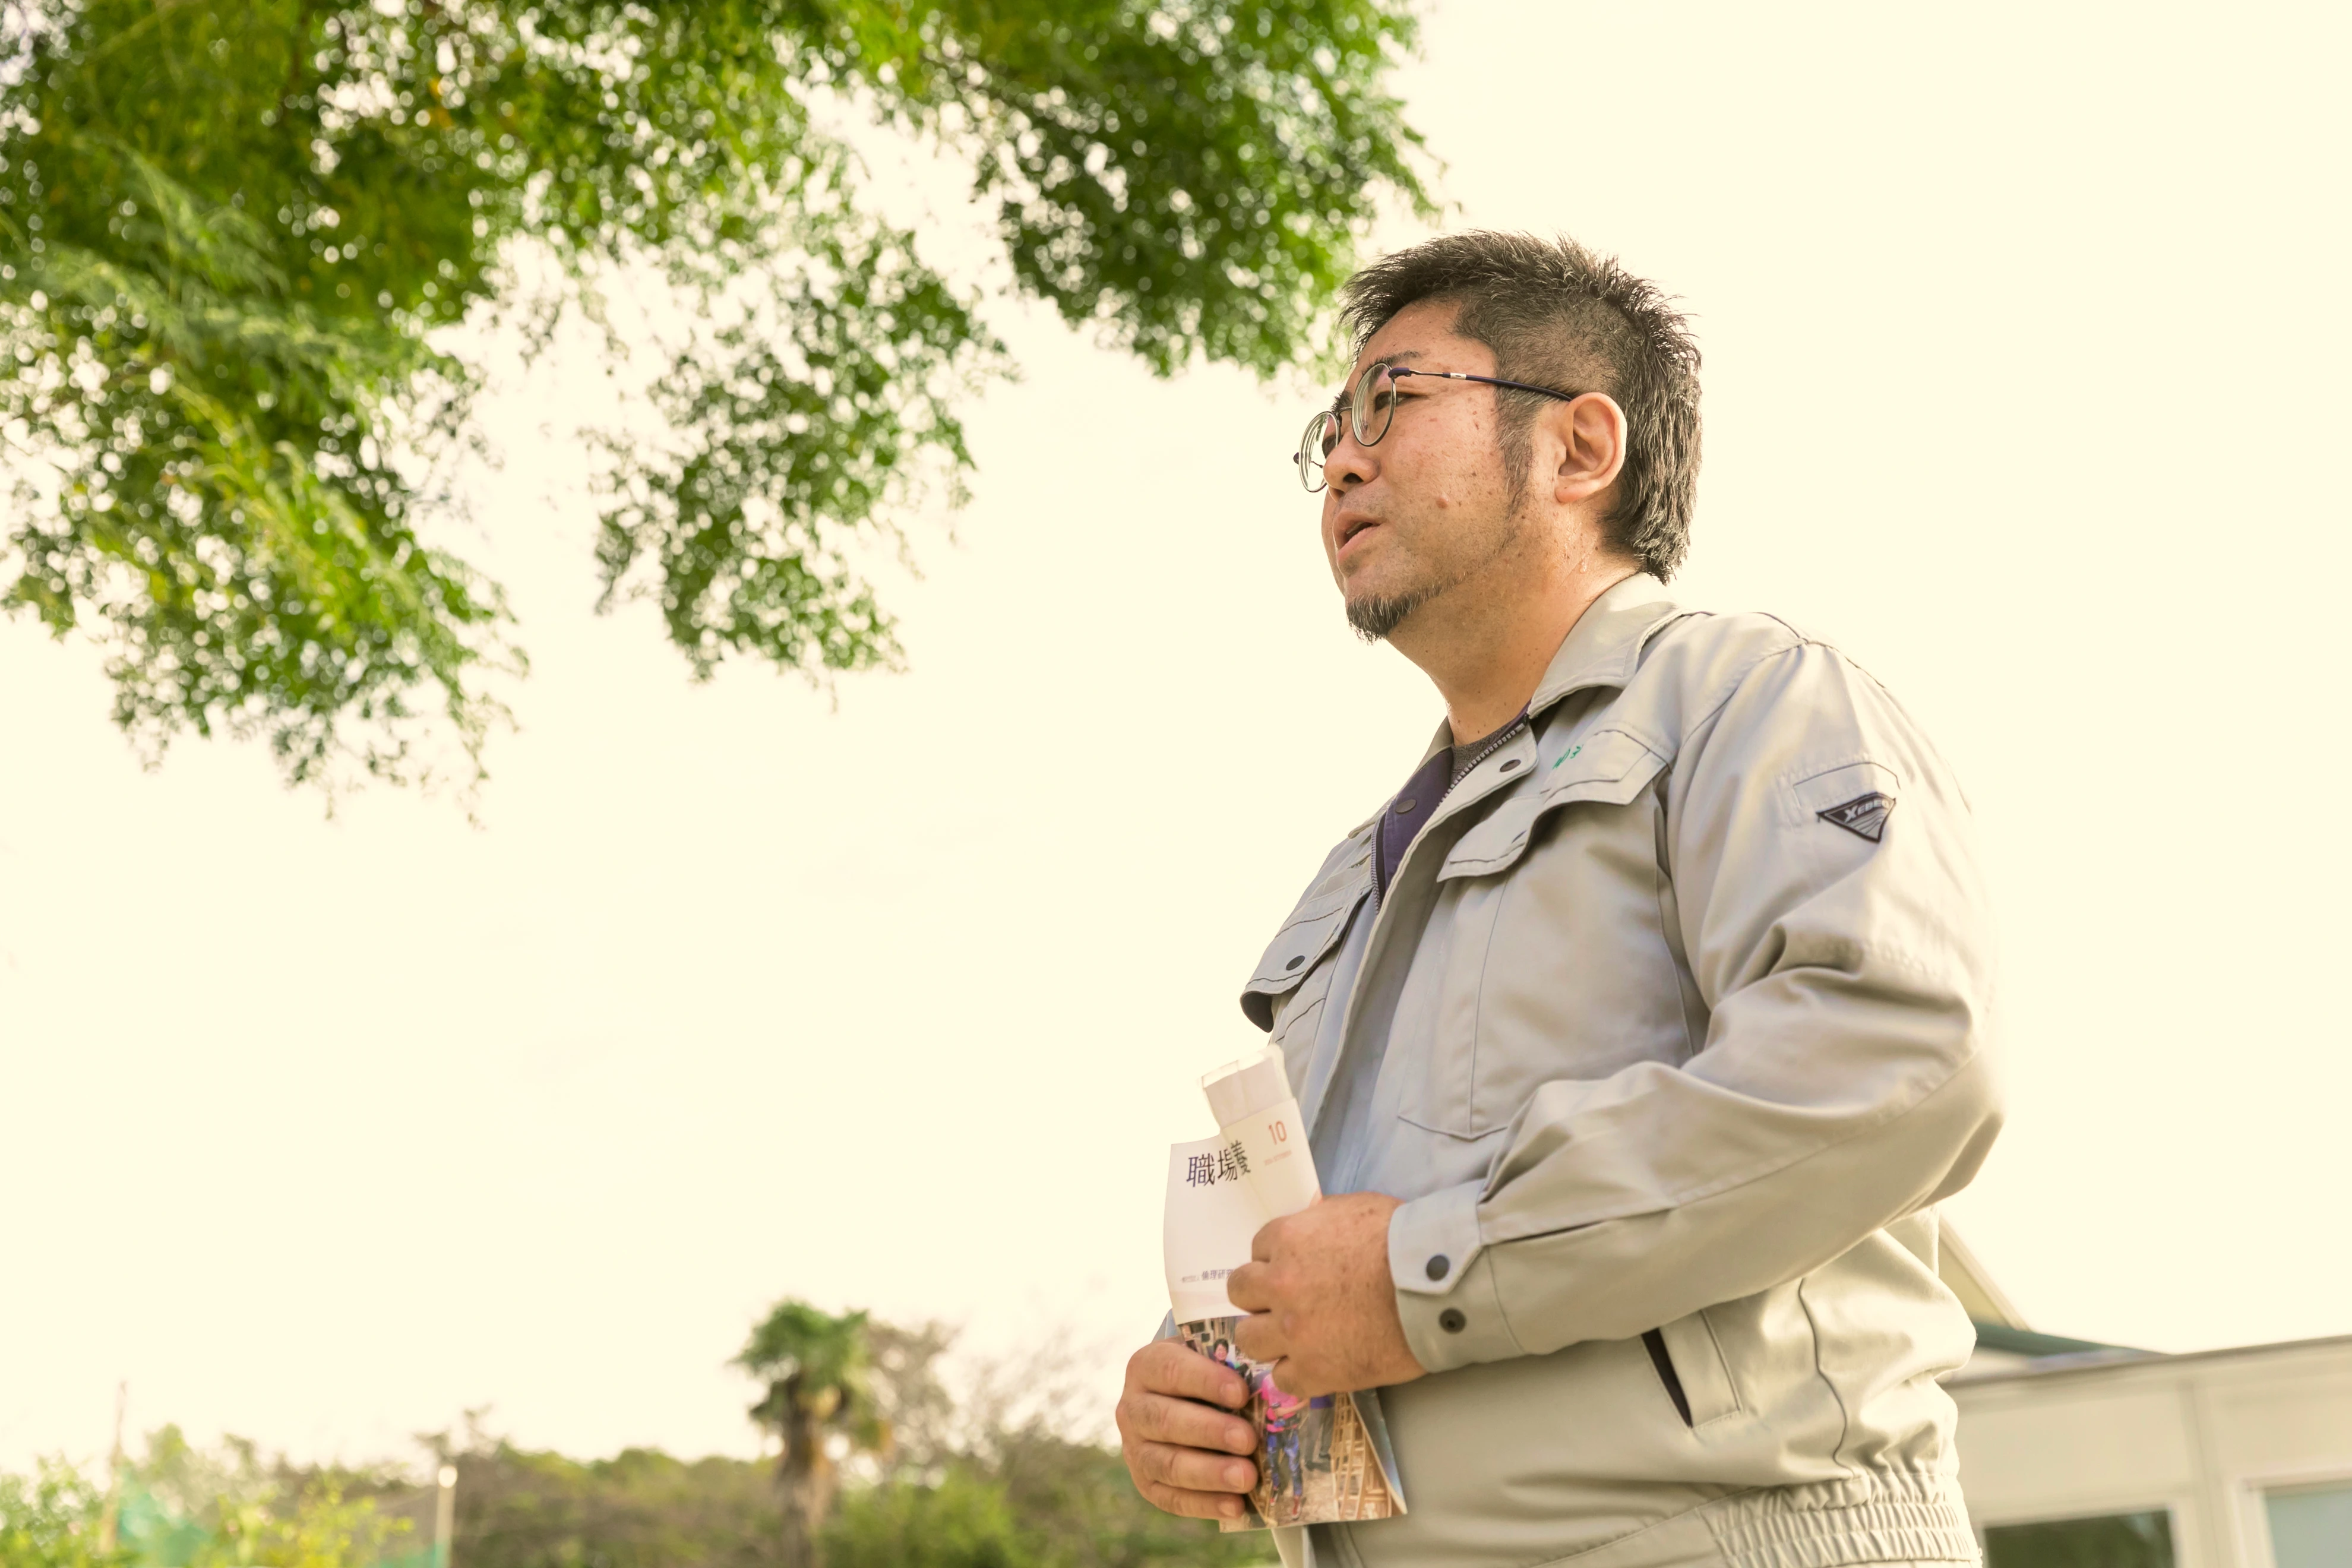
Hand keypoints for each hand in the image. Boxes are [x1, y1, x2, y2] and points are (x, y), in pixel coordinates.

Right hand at [1115, 1339, 1260, 1519]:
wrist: (1184, 1404)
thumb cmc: (1208, 1376)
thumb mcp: (1213, 1359)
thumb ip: (1231, 1363)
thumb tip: (1269, 1378)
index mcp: (1146, 1366)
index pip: (1171, 1370)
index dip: (1205, 1380)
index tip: (1241, 1393)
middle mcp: (1132, 1408)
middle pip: (1166, 1420)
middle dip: (1210, 1431)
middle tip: (1248, 1440)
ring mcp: (1134, 1450)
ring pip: (1167, 1464)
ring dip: (1210, 1473)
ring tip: (1247, 1478)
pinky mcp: (1146, 1484)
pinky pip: (1172, 1499)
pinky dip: (1205, 1504)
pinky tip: (1236, 1505)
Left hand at [1226, 1191, 1425, 1397]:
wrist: (1435, 1287)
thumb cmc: (1403, 1240)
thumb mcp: (1355, 1209)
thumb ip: (1320, 1219)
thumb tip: (1310, 1222)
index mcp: (1287, 1240)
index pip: (1257, 1250)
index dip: (1275, 1260)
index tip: (1294, 1270)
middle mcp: (1279, 1284)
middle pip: (1241, 1292)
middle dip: (1260, 1296)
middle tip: (1286, 1302)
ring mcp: (1293, 1331)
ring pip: (1249, 1339)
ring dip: (1268, 1336)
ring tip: (1294, 1338)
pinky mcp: (1314, 1370)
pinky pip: (1282, 1379)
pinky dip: (1297, 1373)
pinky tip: (1317, 1365)